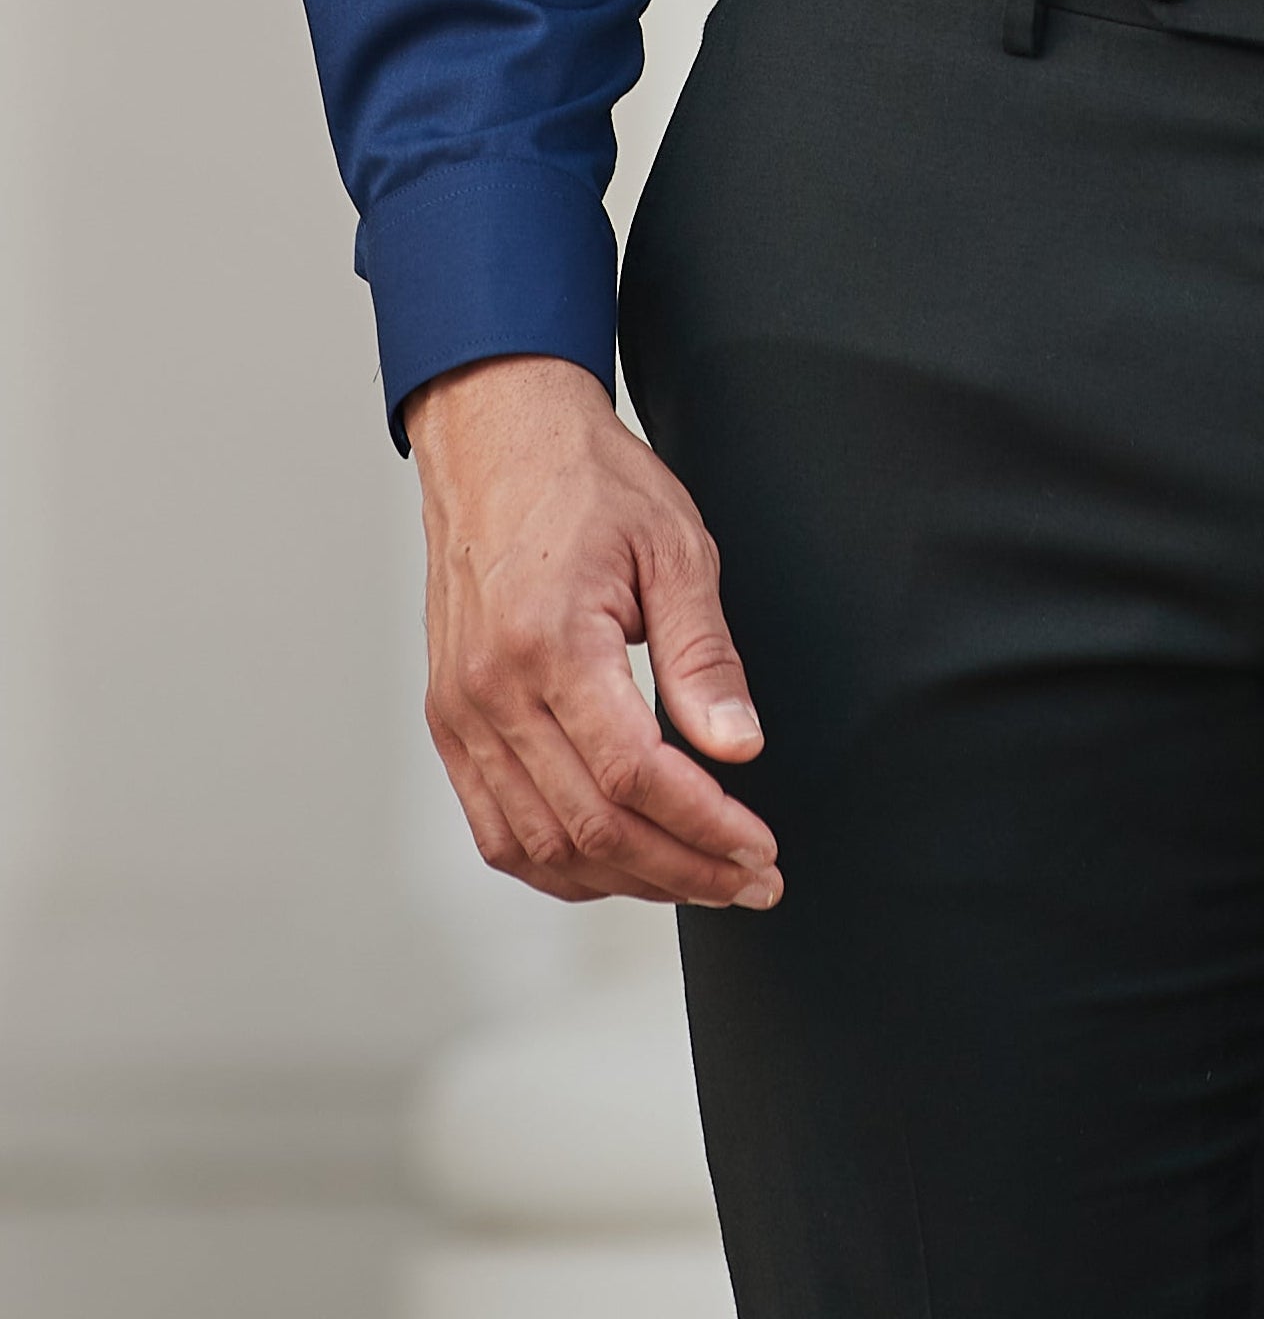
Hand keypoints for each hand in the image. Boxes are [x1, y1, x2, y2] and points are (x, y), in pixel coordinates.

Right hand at [405, 354, 781, 910]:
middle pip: (590, 825)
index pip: (633, 774)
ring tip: (697, 877)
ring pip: (540, 844)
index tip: (759, 850)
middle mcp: (490, 689)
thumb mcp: (674, 547)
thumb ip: (704, 656)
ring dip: (626, 879)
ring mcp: (460, 711)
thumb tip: (738, 748)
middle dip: (682, 868)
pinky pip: (495, 826)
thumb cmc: (586, 480)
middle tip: (748, 879)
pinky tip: (618, 862)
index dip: (705, 826)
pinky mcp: (450, 719)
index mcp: (549, 642)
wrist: (497, 439)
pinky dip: (558, 862)